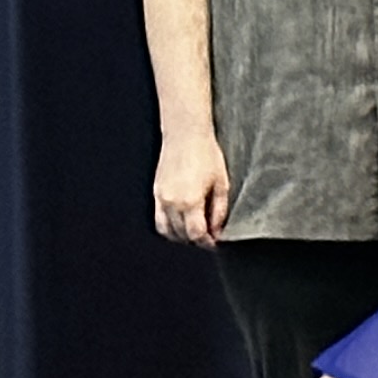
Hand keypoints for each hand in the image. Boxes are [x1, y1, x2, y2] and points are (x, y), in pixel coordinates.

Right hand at [153, 129, 231, 246]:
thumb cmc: (206, 154)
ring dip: (182, 236)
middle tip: (209, 237)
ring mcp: (161, 198)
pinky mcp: (156, 192)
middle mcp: (172, 202)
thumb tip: (218, 230)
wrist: (185, 135)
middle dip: (196, 240)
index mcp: (190, 201)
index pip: (196, 234)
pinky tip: (182, 223)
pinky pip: (159, 219)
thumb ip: (219, 211)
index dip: (207, 242)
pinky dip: (169, 227)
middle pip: (181, 235)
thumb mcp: (221, 184)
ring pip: (167, 230)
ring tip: (196, 231)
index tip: (215, 243)